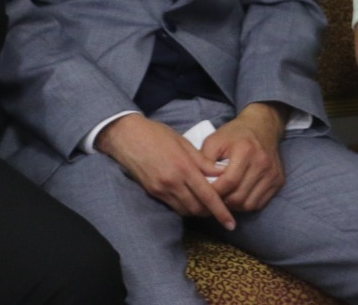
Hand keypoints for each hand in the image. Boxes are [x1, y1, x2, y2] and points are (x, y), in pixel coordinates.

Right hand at [94, 114, 236, 228]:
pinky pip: (173, 206)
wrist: (126, 136)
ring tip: (205, 205)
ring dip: (197, 211)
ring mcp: (161, 189)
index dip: (221, 212)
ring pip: (185, 210)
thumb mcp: (183, 142)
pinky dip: (184, 206)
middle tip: (219, 209)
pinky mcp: (152, 192)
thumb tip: (222, 173)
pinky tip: (188, 199)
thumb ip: (203, 161)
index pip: (208, 196)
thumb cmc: (156, 134)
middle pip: (197, 208)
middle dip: (210, 213)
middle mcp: (172, 182)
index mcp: (183, 167)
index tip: (231, 223)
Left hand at [202, 103, 286, 212]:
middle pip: (239, 197)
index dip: (214, 192)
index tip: (204, 193)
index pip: (229, 181)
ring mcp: (273, 174)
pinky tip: (237, 196)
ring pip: (249, 204)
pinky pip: (260, 204)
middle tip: (213, 198)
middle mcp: (262, 163)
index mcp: (245, 150)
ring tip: (224, 197)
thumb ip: (204, 161)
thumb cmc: (234, 134)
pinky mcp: (278, 181)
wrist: (262, 127)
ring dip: (234, 206)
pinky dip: (246, 204)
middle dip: (222, 201)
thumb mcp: (214, 140)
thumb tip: (199, 184)